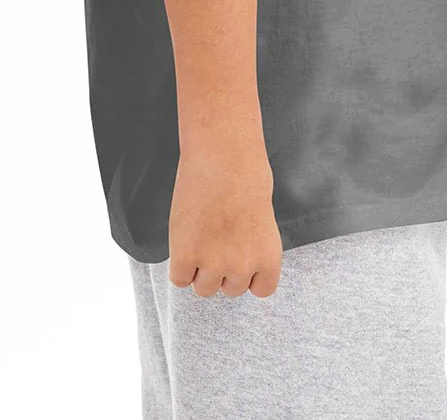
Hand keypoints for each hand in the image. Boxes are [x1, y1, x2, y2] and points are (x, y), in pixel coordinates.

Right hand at [167, 142, 282, 297]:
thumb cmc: (244, 175)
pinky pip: (179, 279)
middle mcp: (243, 267)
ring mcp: (213, 264)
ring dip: (200, 269)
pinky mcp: (185, 256)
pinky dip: (179, 265)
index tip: (241, 255)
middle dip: (223, 269)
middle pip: (229, 290)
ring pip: (203, 288)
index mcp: (268, 257)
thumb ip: (251, 248)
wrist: (223, 157)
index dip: (249, 273)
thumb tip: (232, 263)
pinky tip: (184, 239)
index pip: (261, 290)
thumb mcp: (261, 219)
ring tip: (200, 236)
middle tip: (216, 238)